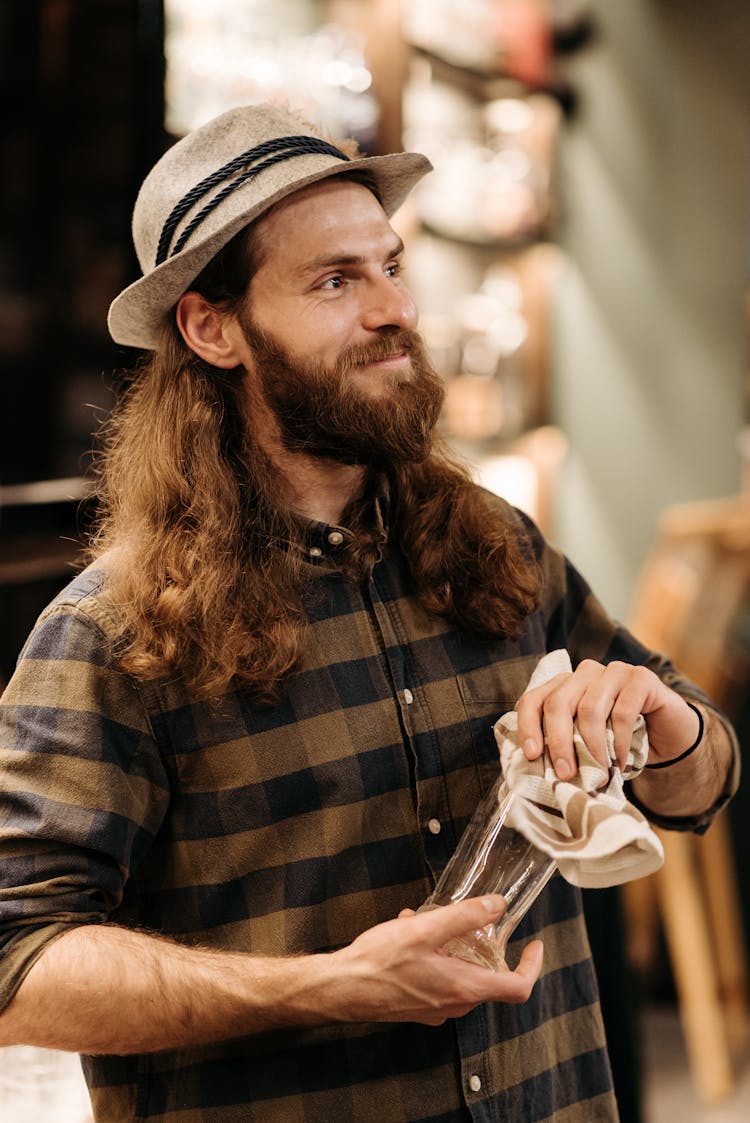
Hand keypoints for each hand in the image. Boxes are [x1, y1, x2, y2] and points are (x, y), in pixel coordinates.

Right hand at [331, 896, 542, 1025]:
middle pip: (488, 979)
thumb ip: (465, 917)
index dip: (532, 965)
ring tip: (425, 921)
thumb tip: (497, 905)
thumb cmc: (380, 962)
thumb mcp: (426, 929)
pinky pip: (438, 981)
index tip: (535, 945)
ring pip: (461, 977)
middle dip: (483, 948)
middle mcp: (454, 1005)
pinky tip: (408, 934)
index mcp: (464, 988)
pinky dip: (433, 957)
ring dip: (452, 948)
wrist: (341, 989)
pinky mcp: (418, 1007)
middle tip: (471, 922)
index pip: (517, 988)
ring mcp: (435, 1010)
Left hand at [516, 658, 700, 778]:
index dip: (528, 726)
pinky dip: (620, 742)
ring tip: (598, 775)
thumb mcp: (585, 745)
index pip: (534, 699)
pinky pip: (623, 711)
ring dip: (592, 748)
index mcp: (564, 685)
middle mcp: (585, 673)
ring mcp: (614, 671)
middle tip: (565, 774)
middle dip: (559, 742)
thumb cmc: (618, 743)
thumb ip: (564, 748)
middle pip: (559, 702)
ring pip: (590, 708)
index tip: (532, 756)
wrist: (667, 739)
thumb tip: (537, 769)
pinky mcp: (642, 678)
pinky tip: (621, 762)